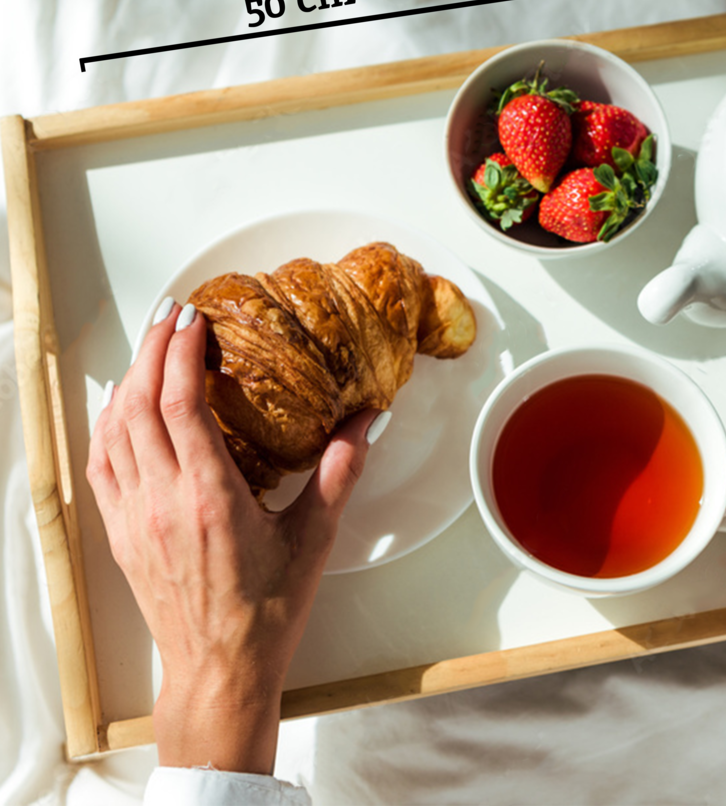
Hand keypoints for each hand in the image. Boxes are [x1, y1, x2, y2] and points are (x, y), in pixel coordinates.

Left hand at [86, 300, 381, 773]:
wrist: (220, 669)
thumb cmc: (267, 609)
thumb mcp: (314, 538)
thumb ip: (339, 473)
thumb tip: (366, 420)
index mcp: (210, 498)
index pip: (180, 405)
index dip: (182, 353)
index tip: (193, 318)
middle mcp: (163, 502)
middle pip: (140, 405)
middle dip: (154, 350)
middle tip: (174, 314)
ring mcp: (135, 518)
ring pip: (113, 430)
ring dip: (129, 380)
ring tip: (152, 347)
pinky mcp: (121, 533)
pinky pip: (101, 464)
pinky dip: (108, 423)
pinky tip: (123, 405)